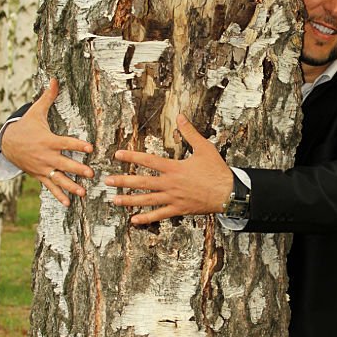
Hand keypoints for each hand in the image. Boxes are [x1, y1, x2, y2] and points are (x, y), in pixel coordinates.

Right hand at [1, 78, 94, 206]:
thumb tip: (54, 79)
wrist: (7, 143)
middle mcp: (46, 156)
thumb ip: (48, 97)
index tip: (90, 148)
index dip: (78, 145)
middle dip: (78, 169)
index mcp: (48, 140)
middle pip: (65, 163)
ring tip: (82, 192)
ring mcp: (43, 167)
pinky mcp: (39, 175)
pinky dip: (58, 196)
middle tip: (91, 174)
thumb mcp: (36, 111)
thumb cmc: (26, 126)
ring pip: (59, 178)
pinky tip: (68, 204)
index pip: (66, 143)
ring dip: (70, 186)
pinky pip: (50, 186)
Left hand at [105, 114, 233, 224]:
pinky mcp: (178, 210)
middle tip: (107, 181)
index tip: (117, 155)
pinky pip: (159, 215)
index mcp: (174, 168)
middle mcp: (170, 184)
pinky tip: (134, 220)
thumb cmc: (217, 171)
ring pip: (147, 200)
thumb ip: (189, 133)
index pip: (148, 161)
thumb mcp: (204, 148)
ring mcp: (173, 198)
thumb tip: (180, 116)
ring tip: (115, 201)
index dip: (131, 156)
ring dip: (130, 200)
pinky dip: (146, 218)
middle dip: (123, 181)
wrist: (228, 193)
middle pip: (142, 182)